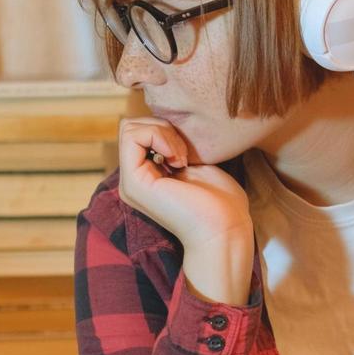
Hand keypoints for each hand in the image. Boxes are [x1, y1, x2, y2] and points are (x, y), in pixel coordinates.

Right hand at [116, 116, 252, 247]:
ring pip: (129, 128)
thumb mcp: (196, 165)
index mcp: (146, 177)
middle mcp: (134, 181)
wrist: (225, 229)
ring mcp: (131, 183)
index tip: (187, 153)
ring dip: (162, 133)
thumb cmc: (221, 202)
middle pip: (130, 126)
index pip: (138, 132)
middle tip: (184, 154)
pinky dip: (159, 137)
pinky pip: (133, 137)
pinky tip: (178, 161)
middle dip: (161, 127)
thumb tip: (166, 125)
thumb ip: (175, 148)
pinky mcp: (134, 183)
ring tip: (182, 159)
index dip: (164, 129)